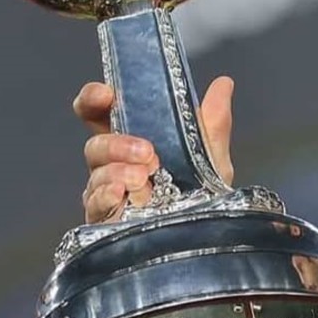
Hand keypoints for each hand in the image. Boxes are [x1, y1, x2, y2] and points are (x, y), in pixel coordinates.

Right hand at [75, 76, 236, 222]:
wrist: (207, 234)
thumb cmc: (202, 192)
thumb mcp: (212, 154)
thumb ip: (214, 120)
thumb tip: (224, 83)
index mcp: (130, 139)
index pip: (97, 112)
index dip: (93, 99)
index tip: (107, 94)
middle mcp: (112, 165)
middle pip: (94, 145)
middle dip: (116, 144)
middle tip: (148, 152)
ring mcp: (106, 193)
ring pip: (96, 175)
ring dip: (118, 172)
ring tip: (145, 177)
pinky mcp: (106, 220)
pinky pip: (96, 204)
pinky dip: (107, 196)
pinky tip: (122, 194)